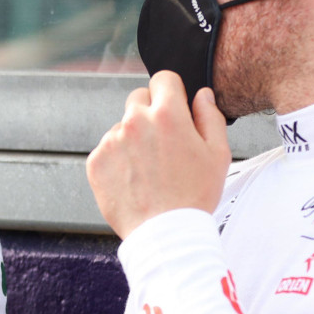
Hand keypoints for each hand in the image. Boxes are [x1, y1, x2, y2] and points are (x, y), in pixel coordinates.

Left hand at [86, 71, 231, 238]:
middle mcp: (135, 121)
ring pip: (122, 126)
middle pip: (138, 98)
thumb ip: (210, 116)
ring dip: (134, 139)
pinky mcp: (95, 162)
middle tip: (163, 143)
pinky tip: (134, 180)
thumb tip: (201, 95)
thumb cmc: (194, 196)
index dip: (172, 92)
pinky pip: (107, 150)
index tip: (174, 107)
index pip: (163, 79)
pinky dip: (118, 160)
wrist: (165, 234)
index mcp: (166, 114)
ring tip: (149, 170)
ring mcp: (111, 141)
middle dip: (150, 112)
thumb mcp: (218, 154)